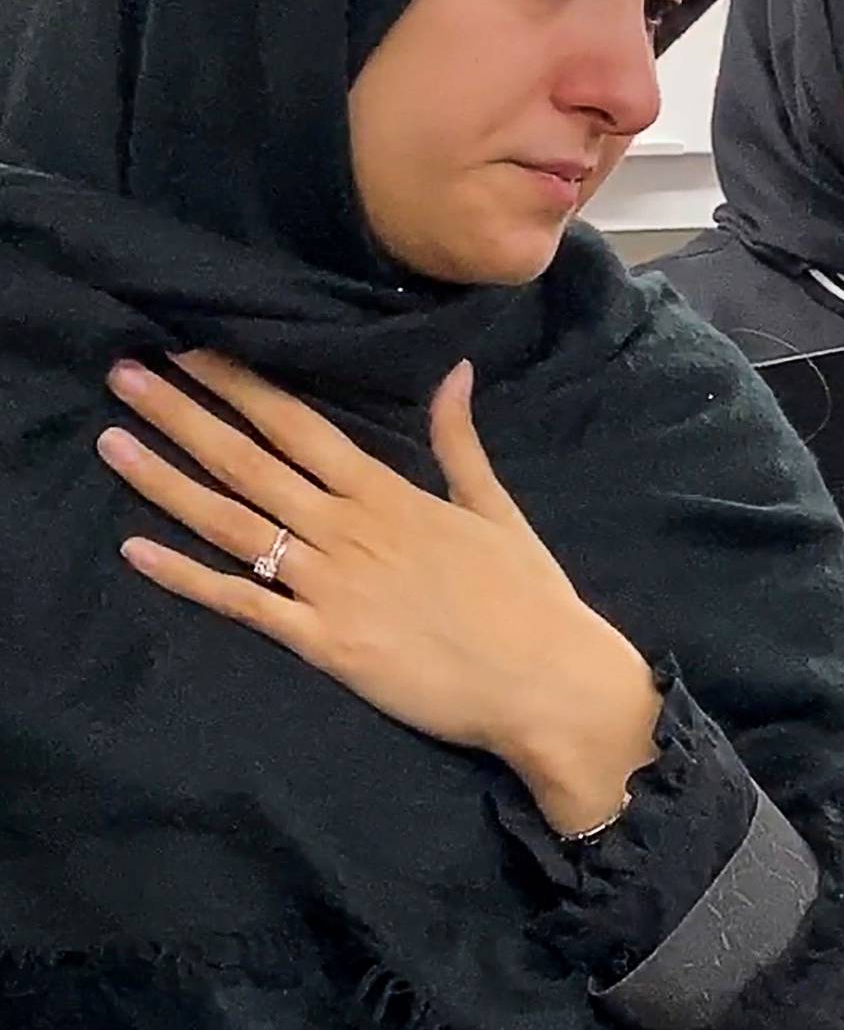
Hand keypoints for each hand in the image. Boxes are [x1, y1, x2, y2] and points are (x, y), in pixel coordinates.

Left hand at [96, 351, 657, 834]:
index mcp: (390, 495)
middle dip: (185, 414)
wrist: (544, 681)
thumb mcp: (496, 509)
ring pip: (233, 524)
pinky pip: (244, 603)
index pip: (299, 426)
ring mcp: (331, 587)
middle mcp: (349, 531)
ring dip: (167, 481)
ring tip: (114, 441)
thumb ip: (460, 443)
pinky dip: (187, 578)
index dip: (241, 385)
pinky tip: (137, 550)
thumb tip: (455, 372)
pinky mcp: (324, 643)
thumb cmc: (529, 597)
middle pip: (250, 462)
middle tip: (127, 374)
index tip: (193, 348)